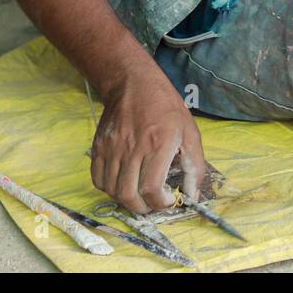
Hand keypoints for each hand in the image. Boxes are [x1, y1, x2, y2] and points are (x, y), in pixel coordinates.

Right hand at [90, 61, 206, 213]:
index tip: (168, 200)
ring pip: (113, 191)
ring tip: (140, 194)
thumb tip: (192, 195)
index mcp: (158, 145)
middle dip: (143, 208)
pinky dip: (110, 189)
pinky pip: (98, 180)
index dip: (160, 203)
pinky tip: (123, 183)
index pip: (151, 189)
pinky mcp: (98, 148)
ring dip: (127, 200)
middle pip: (129, 195)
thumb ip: (194, 166)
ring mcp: (111, 149)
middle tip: (153, 203)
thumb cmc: (166, 108)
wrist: (134, 84)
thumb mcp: (190, 132)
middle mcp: (132, 149)